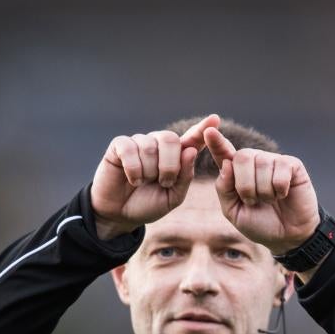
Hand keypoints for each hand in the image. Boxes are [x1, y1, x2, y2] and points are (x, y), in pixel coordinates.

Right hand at [91, 118, 216, 236]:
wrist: (122, 214)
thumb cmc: (149, 204)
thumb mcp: (173, 196)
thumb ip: (185, 177)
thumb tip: (190, 150)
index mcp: (176, 157)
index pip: (192, 139)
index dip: (202, 129)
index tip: (215, 120)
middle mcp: (158, 145)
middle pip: (170, 139)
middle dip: (169, 166)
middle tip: (163, 183)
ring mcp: (139, 143)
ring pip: (149, 146)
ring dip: (149, 171)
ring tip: (144, 183)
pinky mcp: (119, 145)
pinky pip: (129, 149)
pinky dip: (133, 169)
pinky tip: (132, 179)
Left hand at [204, 125, 319, 254]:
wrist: (288, 237)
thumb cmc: (260, 225)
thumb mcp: (234, 212)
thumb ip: (224, 189)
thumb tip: (227, 164)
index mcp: (236, 172)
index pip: (223, 152)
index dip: (216, 142)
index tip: (209, 131)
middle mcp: (254, 162)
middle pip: (242, 157)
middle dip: (246, 186)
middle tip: (255, 201)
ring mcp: (273, 161)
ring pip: (262, 165)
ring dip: (265, 191)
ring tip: (271, 200)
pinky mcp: (292, 165)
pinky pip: (280, 170)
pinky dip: (280, 189)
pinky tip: (284, 194)